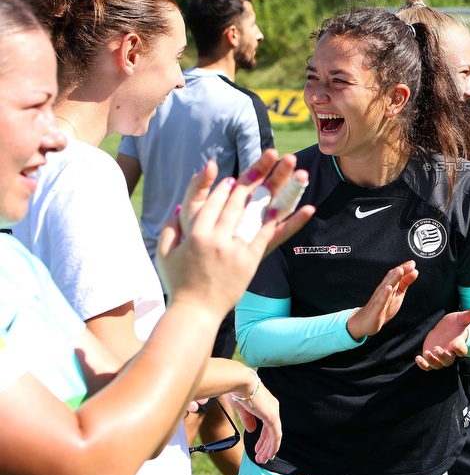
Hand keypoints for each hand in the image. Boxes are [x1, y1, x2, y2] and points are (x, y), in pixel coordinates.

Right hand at [156, 150, 313, 317]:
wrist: (195, 313)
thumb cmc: (178, 284)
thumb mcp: (165, 255)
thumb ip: (170, 229)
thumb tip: (178, 208)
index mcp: (196, 234)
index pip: (212, 203)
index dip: (223, 189)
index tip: (233, 180)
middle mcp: (216, 239)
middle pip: (237, 202)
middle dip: (253, 178)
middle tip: (268, 161)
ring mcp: (235, 249)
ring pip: (256, 214)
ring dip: (273, 191)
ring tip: (286, 173)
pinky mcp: (250, 261)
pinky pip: (270, 236)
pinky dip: (285, 221)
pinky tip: (299, 207)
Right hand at [227, 386, 280, 464]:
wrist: (240, 383)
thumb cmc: (238, 392)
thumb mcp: (242, 409)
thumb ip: (248, 420)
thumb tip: (252, 431)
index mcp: (265, 405)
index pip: (267, 426)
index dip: (263, 439)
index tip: (258, 449)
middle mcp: (272, 408)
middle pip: (271, 432)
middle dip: (266, 446)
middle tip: (261, 458)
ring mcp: (273, 412)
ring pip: (274, 435)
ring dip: (269, 449)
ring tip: (263, 459)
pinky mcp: (272, 417)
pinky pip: (276, 435)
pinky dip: (273, 446)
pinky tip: (269, 454)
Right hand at [346, 261, 418, 339]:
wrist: (365, 322)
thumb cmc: (382, 308)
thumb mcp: (397, 294)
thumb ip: (405, 283)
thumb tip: (414, 272)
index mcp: (389, 286)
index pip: (396, 274)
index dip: (404, 268)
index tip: (412, 263)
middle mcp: (383, 290)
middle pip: (391, 278)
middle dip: (400, 270)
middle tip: (410, 265)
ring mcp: (379, 299)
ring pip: (386, 286)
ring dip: (393, 278)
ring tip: (400, 271)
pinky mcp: (376, 308)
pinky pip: (380, 300)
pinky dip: (384, 294)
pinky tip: (388, 288)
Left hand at [415, 308, 469, 370]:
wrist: (446, 329)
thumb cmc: (455, 324)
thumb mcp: (461, 318)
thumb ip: (469, 316)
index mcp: (458, 344)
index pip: (462, 351)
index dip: (459, 349)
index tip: (454, 344)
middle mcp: (450, 353)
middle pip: (448, 361)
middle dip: (442, 356)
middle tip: (436, 348)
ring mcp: (440, 357)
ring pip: (437, 365)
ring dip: (432, 361)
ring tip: (426, 353)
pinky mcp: (431, 357)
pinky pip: (427, 366)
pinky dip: (423, 364)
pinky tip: (417, 358)